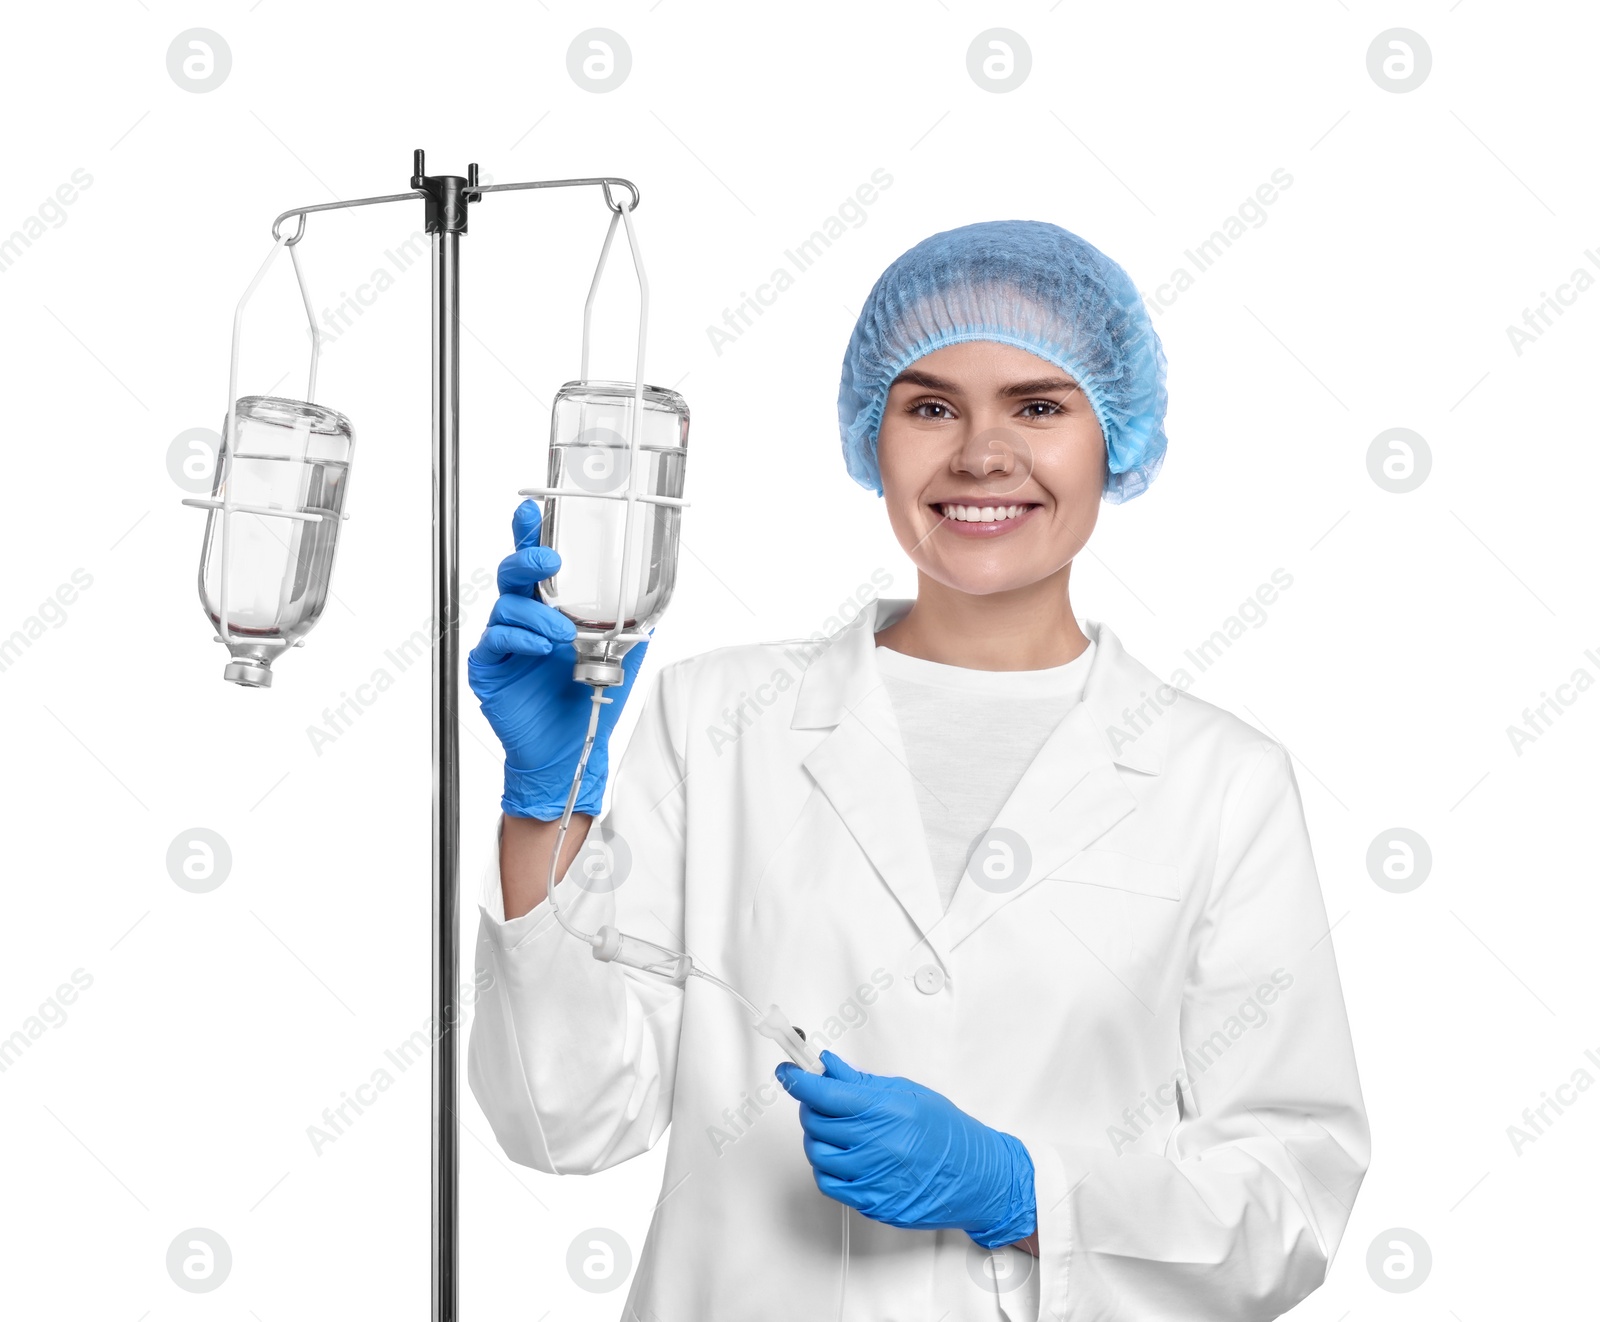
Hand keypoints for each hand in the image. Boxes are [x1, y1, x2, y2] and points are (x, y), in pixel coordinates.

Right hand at [467, 499, 649, 818]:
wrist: (570, 746)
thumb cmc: (588, 695)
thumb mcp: (623, 650)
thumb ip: (632, 618)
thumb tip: (658, 589)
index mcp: (549, 606)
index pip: (536, 562)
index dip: (529, 533)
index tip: (531, 511)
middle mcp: (522, 617)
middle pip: (512, 573)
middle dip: (528, 560)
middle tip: (551, 562)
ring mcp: (503, 642)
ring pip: (506, 607)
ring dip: (536, 615)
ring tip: (562, 635)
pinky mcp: (489, 668)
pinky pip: (495, 642)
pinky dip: (519, 640)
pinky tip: (539, 648)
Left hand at [776, 1050, 1036, 1248]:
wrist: (978, 1178)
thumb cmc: (948, 1134)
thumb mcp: (908, 1094)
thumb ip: (862, 1083)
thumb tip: (828, 1067)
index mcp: (887, 1111)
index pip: (824, 1094)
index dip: (797, 1079)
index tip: (787, 1070)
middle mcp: (878, 1144)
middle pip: (815, 1122)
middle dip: (811, 1106)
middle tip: (822, 1101)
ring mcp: (873, 1176)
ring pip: (817, 1153)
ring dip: (818, 1137)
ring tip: (837, 1131)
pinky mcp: (872, 1203)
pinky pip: (828, 1183)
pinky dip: (826, 1167)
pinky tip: (842, 1157)